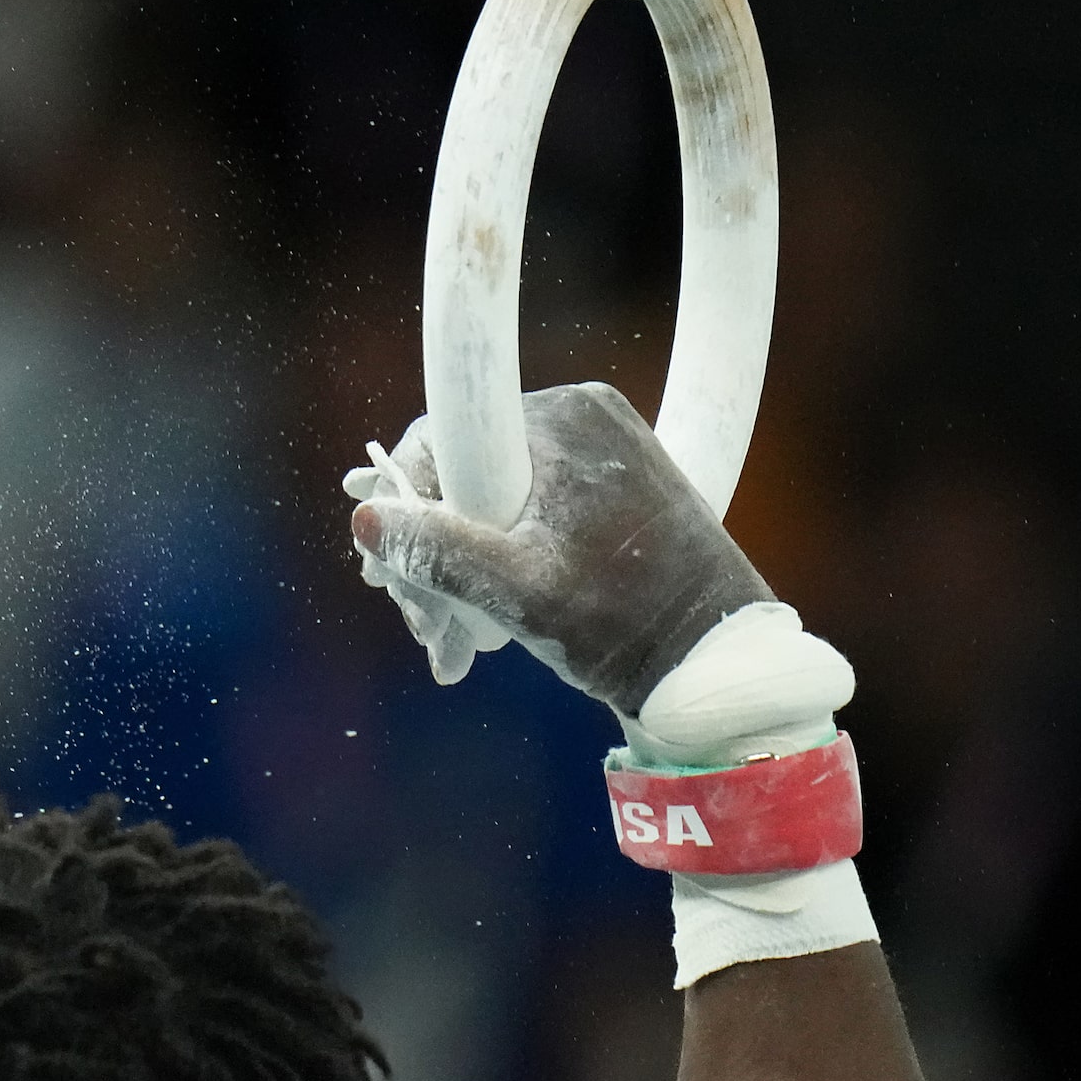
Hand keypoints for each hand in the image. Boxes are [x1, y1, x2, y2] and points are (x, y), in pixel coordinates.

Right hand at [346, 382, 766, 714]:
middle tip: (422, 624)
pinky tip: (484, 616)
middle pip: (465, 471)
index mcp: (563, 421)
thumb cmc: (625, 627)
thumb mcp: (518, 594)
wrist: (716, 663)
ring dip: (464, 563)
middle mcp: (583, 417)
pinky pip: (530, 505)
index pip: (443, 439)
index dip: (405, 505)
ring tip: (451, 636)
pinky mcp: (614, 480)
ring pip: (493, 494)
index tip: (387, 575)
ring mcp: (602, 447)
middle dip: (434, 550)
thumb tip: (364, 519)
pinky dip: (504, 555)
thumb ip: (438, 552)